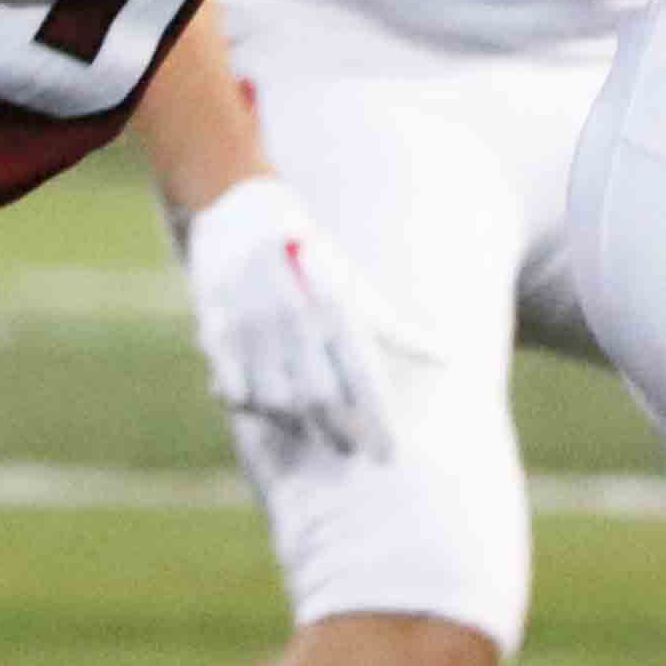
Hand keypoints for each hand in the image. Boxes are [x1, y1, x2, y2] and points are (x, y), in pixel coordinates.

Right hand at [180, 177, 420, 459]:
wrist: (241, 209)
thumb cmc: (312, 256)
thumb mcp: (355, 286)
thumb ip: (396, 330)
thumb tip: (448, 358)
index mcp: (337, 306)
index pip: (364, 379)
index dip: (378, 423)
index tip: (390, 456)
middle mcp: (298, 317)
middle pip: (321, 397)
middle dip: (338, 432)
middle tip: (350, 451)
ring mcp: (254, 323)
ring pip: (276, 398)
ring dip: (294, 423)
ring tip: (310, 432)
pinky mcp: (217, 326)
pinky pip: (233, 386)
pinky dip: (249, 404)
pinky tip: (264, 409)